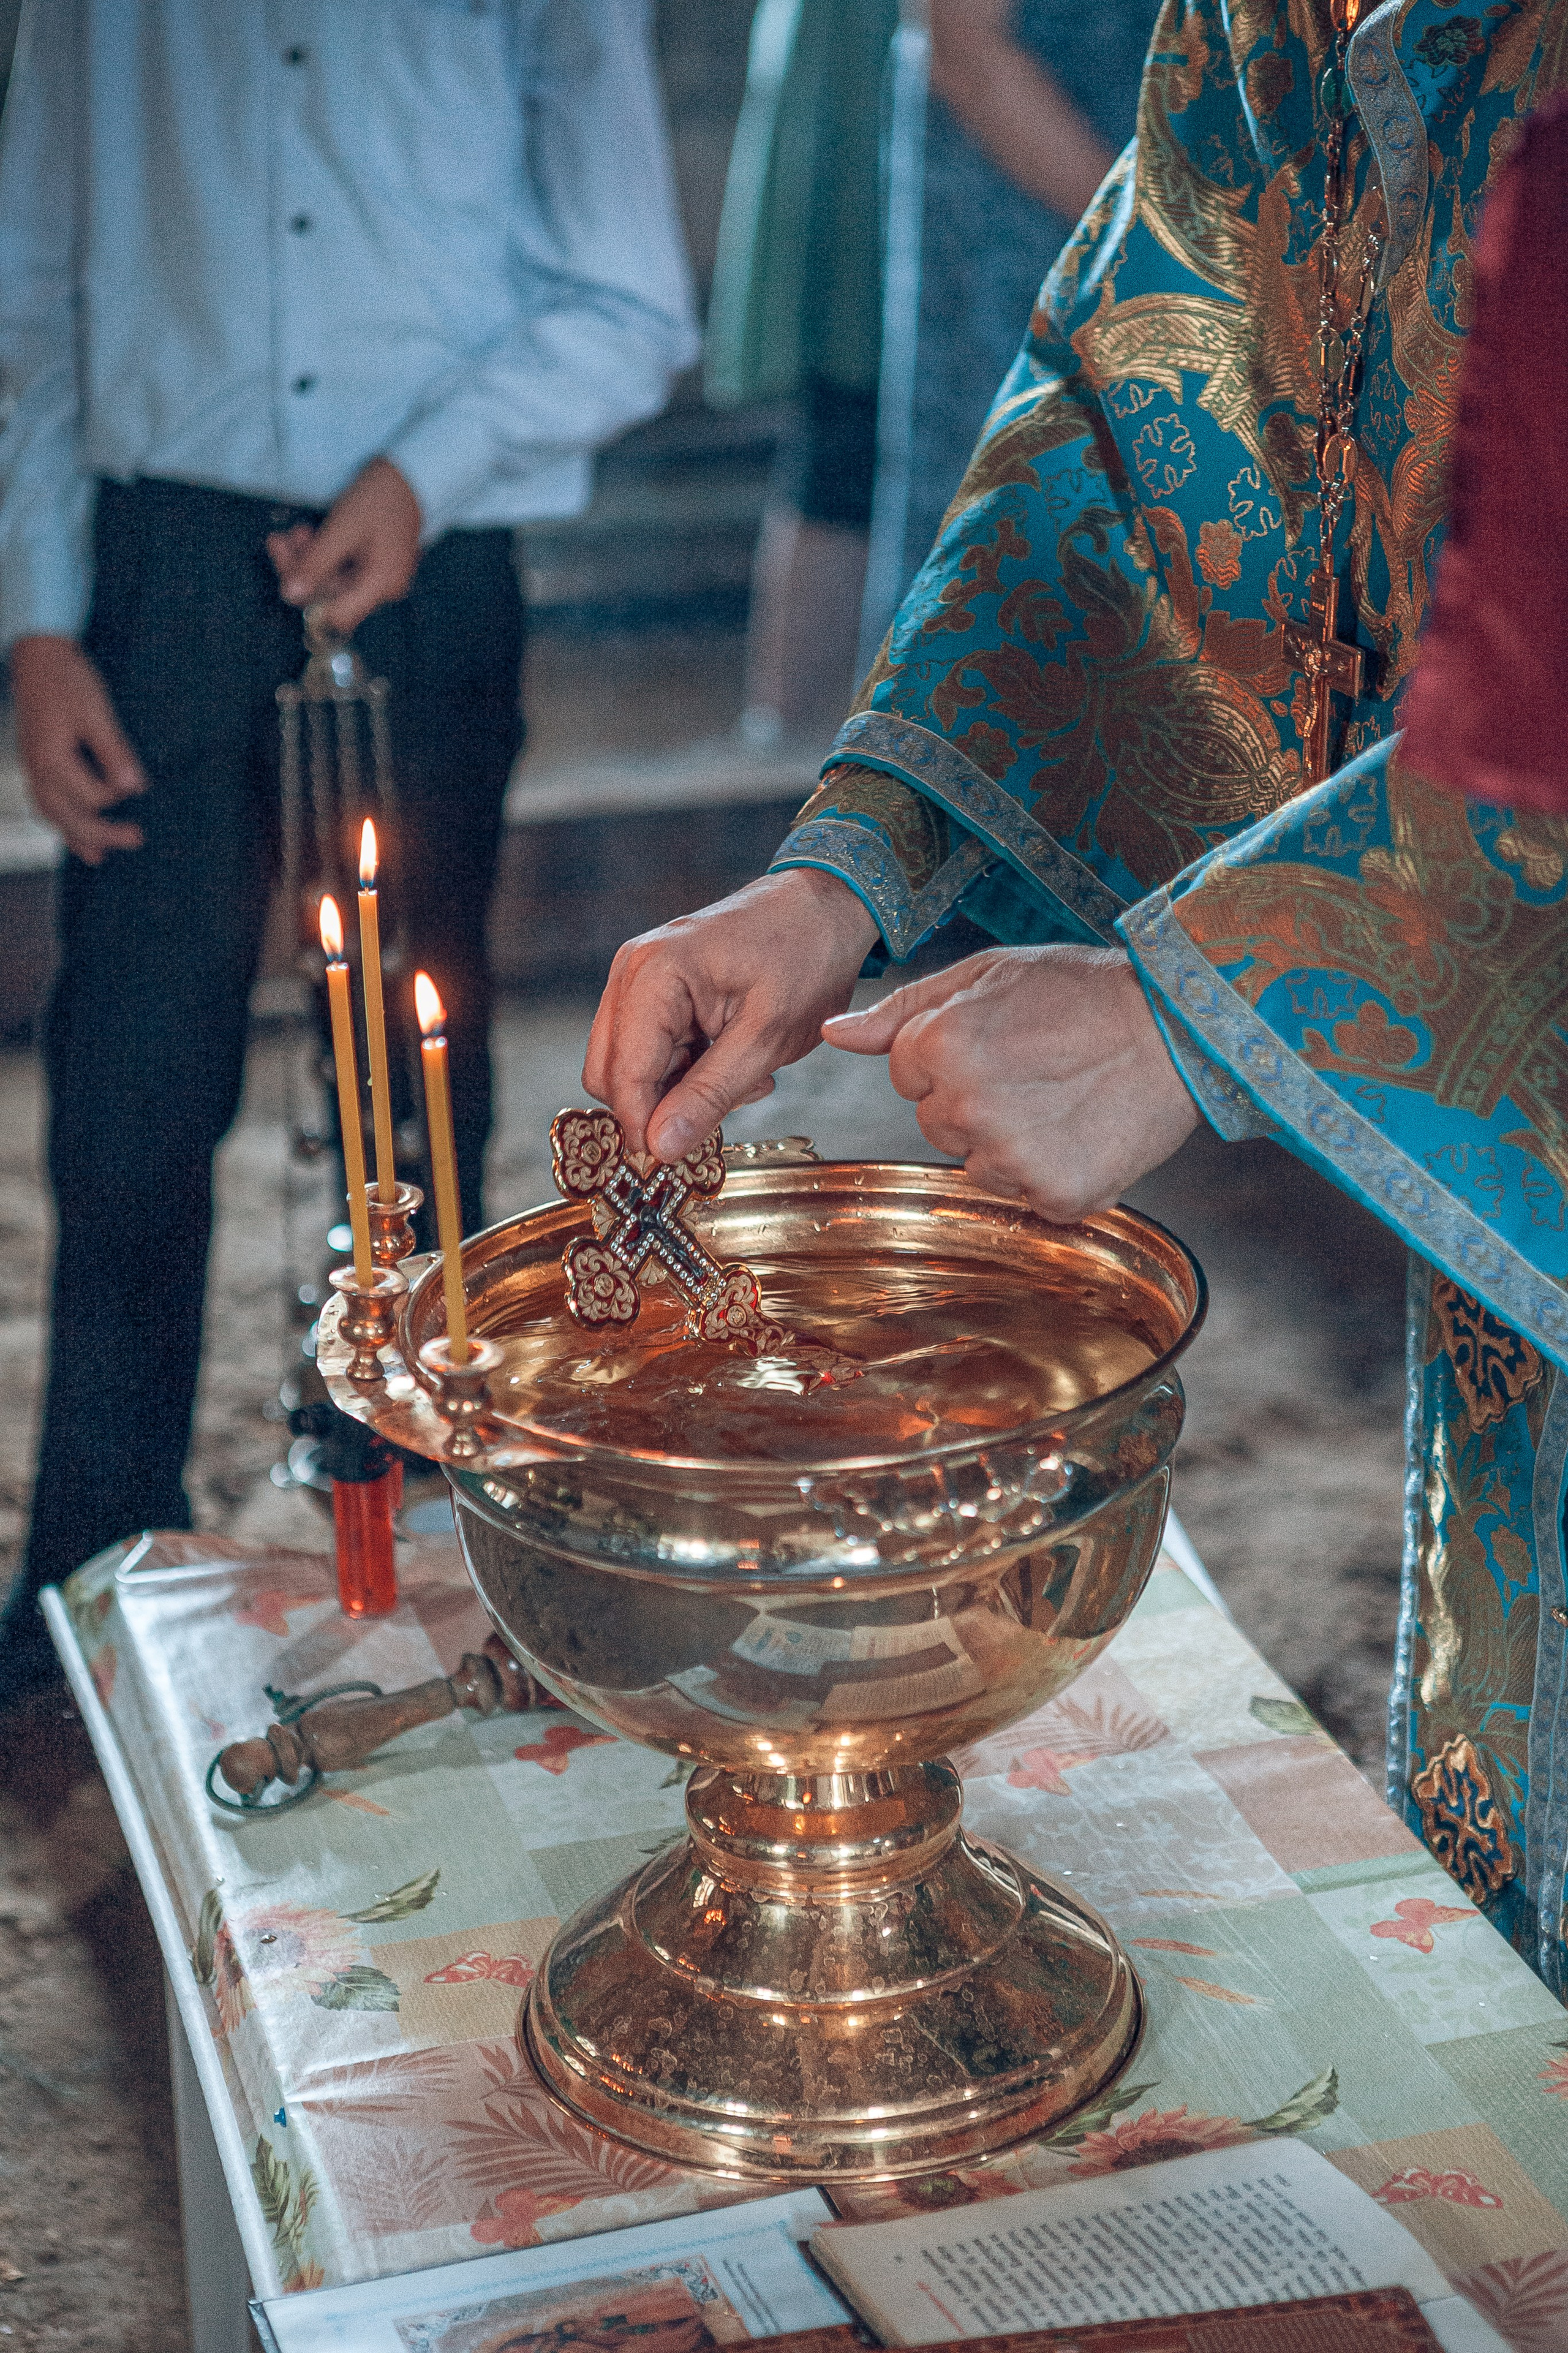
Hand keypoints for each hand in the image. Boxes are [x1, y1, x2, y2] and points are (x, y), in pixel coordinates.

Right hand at [10, 634, 146, 862]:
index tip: (137, 783)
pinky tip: (75, 834)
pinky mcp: (34, 765)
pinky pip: (44, 803)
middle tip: (137, 838)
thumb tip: (134, 787)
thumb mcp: (97, 713)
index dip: (117, 793)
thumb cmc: (69, 681)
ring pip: (51, 815)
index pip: (91, 796)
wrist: (37, 657)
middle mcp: (37, 770)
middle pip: (69, 817)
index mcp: (52, 758)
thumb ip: (114, 752)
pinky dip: (60, 822)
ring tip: (100, 857)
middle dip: (103, 833)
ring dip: (75, 836)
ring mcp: (32, 769)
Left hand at [267, 457, 422, 635]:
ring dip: (307, 559)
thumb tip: (289, 595)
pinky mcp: (372, 566)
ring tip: (296, 531)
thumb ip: (316, 563)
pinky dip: (321, 554)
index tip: (285, 575)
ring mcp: (377, 578)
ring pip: (331, 581)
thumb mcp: (343, 528)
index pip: (335, 615)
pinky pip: (340, 569)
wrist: (407, 478)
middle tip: (279, 540)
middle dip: (301, 570)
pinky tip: (310, 534)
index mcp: (380, 584)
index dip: (307, 601)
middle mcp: (381, 588)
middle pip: (330, 596)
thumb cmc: (380, 498)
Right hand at [584, 868, 879, 1160]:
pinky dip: (686, 1069)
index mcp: (654, 975)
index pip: (623, 1073)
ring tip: (743, 1078)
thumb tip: (660, 1146)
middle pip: (610, 1072)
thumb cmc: (806, 957)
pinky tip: (733, 1061)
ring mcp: (639, 979)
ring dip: (678, 1089)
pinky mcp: (655, 989)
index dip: (643, 1125)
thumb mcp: (767, 1039)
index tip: (674, 1159)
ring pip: (629, 1066)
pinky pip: (650, 1049)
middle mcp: (633, 971)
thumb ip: (709, 1095)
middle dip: (659, 1106)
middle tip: (722, 1111)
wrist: (825, 909)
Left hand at [824, 943, 1199, 1219]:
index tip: (1005, 1040)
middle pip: (938, 1125)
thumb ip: (902, 1009)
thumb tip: (835, 1035)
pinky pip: (1028, 1196)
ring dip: (1012, 1142)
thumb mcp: (986, 974)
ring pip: (979, 1166)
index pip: (908, 1075)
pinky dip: (1054, 1172)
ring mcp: (1012, 1158)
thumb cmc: (1085, 991)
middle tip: (1039, 1068)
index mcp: (939, 1048)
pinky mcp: (1057, 1195)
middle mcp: (967, 1109)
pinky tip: (1085, 1131)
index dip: (954, 1057)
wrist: (1182, 1026)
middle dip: (975, 1102)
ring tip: (1065, 1098)